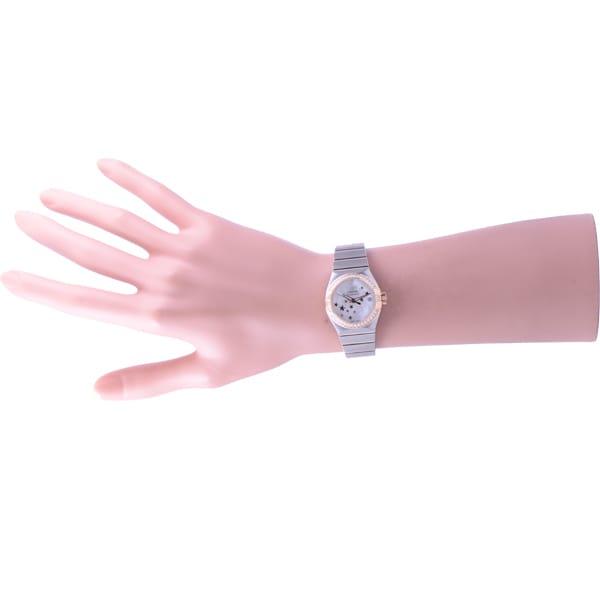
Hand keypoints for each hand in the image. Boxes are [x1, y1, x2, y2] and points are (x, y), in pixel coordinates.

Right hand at [1, 159, 329, 398]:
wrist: (313, 303)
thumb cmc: (265, 344)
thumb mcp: (207, 374)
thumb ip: (149, 380)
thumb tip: (95, 391)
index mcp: (159, 317)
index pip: (83, 303)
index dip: (41, 290)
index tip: (8, 276)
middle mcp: (164, 278)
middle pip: (91, 253)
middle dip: (50, 235)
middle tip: (20, 217)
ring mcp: (185, 247)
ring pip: (118, 221)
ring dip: (79, 205)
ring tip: (47, 195)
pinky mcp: (209, 225)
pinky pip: (162, 196)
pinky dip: (132, 177)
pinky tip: (105, 164)